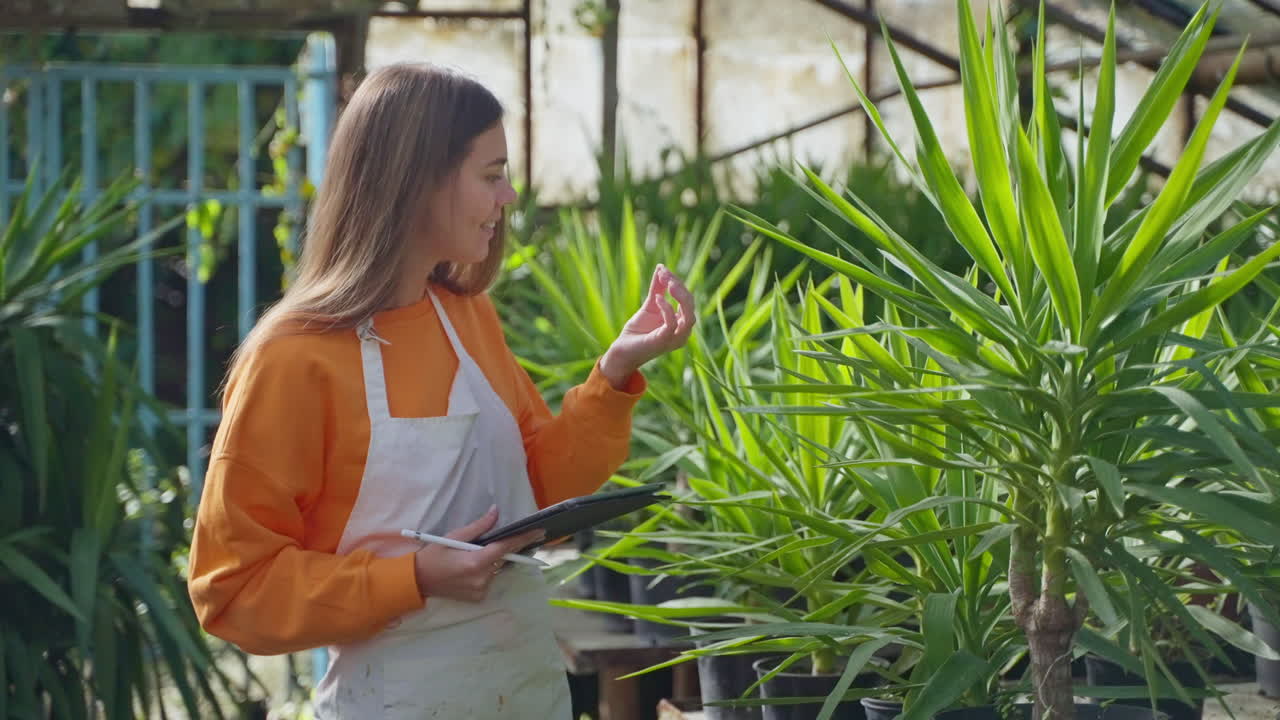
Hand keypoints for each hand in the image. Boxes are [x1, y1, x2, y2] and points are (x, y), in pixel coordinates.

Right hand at [412, 506, 544, 602]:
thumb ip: (479, 527)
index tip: (539, 532)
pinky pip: (489, 579)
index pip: (506, 548)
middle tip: (508, 538)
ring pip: (496, 569)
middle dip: (505, 548)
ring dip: (492, 560)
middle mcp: (482, 578)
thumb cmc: (434, 555)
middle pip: (503, 559)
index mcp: (476, 561)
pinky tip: (469, 568)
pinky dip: (485, 571)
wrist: (418, 580)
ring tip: (472, 555)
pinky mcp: (478, 597)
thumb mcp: (454, 536)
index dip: (523, 539)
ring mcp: (481, 590)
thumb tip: (496, 512)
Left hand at [599, 264, 695, 388]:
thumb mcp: (650, 305)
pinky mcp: (664, 342)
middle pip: (690, 305)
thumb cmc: (639, 330)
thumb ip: (657, 288)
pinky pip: (672, 325)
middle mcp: (683, 332)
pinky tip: (657, 298)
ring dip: (680, 297)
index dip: (677, 283)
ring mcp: (675, 338)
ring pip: (689, 317)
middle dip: (679, 287)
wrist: (623, 349)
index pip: (687, 299)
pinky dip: (667, 309)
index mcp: (682, 322)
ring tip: (668, 282)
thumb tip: (661, 267)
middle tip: (665, 274)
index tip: (663, 270)